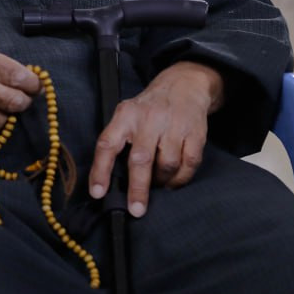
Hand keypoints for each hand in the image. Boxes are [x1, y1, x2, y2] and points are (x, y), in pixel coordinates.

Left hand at [87, 61, 223, 216]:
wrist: (184, 84)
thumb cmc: (150, 107)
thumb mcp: (127, 114)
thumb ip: (118, 140)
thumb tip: (110, 181)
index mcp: (126, 115)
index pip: (108, 144)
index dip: (101, 170)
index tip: (98, 193)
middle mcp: (149, 118)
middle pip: (141, 159)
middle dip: (138, 188)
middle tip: (136, 210)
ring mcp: (174, 125)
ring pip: (167, 165)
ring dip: (161, 182)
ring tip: (158, 183)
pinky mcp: (195, 133)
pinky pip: (188, 165)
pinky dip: (181, 179)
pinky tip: (174, 180)